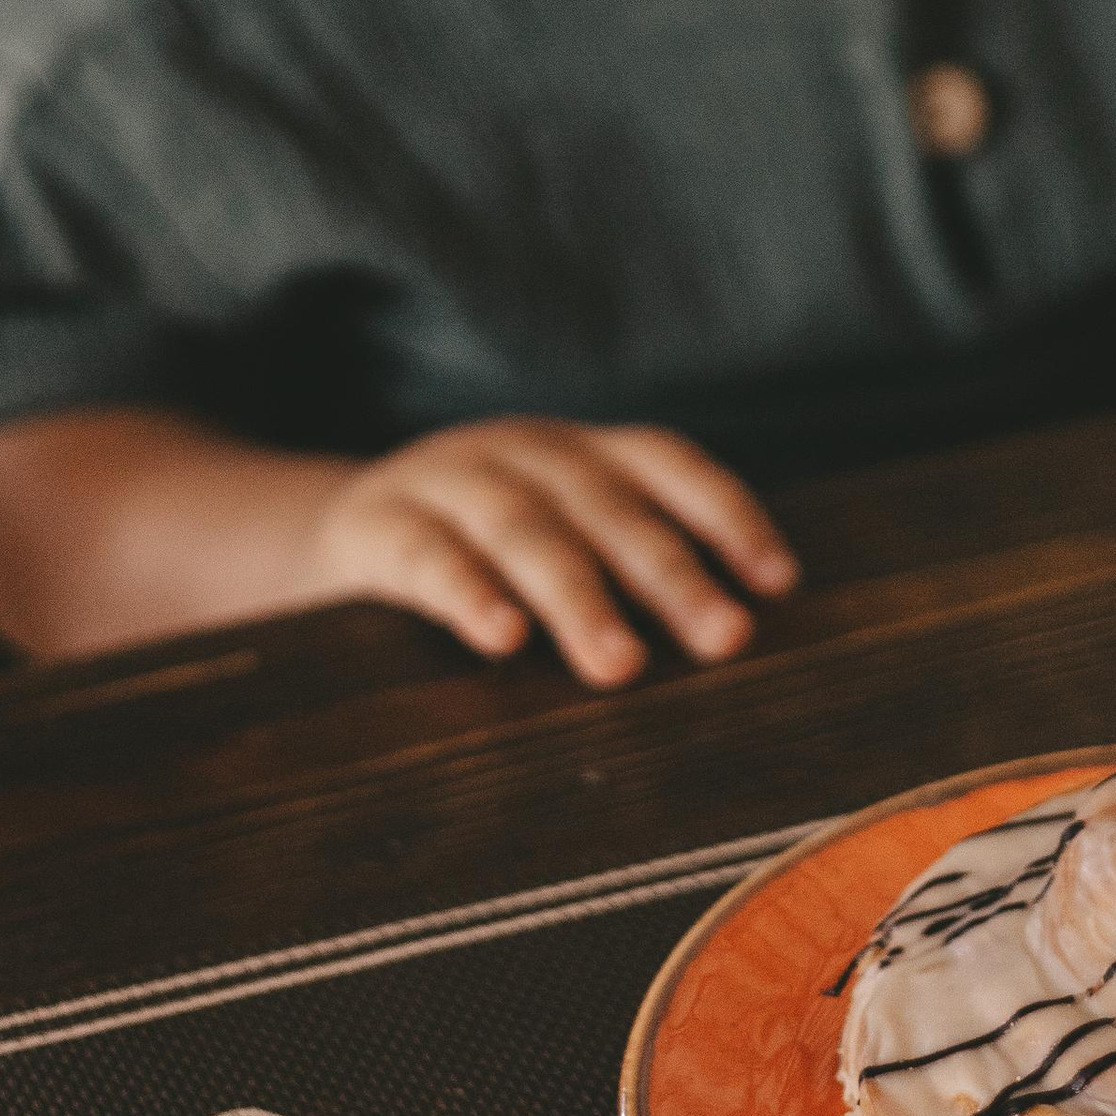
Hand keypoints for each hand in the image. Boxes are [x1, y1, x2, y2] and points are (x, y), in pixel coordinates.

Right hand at [320, 416, 797, 686]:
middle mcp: (524, 452)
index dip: (728, 517)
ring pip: (524, 529)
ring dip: (578, 595)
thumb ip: (626, 577)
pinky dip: (467, 592)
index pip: (669, 465)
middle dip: (669, 573)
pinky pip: (426, 555)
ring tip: (619, 663)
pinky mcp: (377, 522)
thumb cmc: (483, 556)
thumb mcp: (557, 540)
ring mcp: (447, 479)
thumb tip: (735, 645)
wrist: (337, 533)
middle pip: (607, 505)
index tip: (778, 583)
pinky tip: (501, 637)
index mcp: (581, 454)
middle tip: (723, 638)